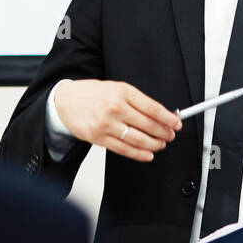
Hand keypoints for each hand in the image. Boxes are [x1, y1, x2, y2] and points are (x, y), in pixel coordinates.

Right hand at [53, 79, 181, 162]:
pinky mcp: (98, 138)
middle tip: (170, 135)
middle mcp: (115, 107)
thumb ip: (137, 100)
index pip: (152, 108)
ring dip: (154, 144)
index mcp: (122, 92)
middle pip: (148, 125)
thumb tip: (159, 114)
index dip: (168, 118)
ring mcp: (106, 124)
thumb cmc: (92, 94)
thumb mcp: (116, 88)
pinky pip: (123, 149)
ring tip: (160, 144)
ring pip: (138, 139)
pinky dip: (139, 154)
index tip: (176, 123)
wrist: (65, 101)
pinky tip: (147, 154)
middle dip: (164, 132)